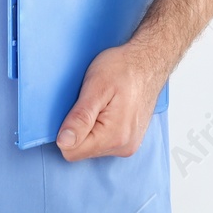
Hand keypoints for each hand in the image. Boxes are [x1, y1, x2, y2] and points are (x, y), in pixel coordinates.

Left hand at [56, 41, 166, 160]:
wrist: (149, 61)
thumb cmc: (125, 67)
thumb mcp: (96, 86)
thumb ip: (80, 117)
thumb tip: (63, 142)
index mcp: (114, 136)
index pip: (71, 151)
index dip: (66, 130)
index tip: (77, 109)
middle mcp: (124, 146)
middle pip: (82, 150)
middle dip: (80, 128)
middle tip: (92, 102)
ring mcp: (129, 144)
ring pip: (93, 146)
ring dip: (90, 127)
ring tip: (101, 103)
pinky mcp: (130, 140)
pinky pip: (104, 141)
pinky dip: (101, 127)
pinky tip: (108, 109)